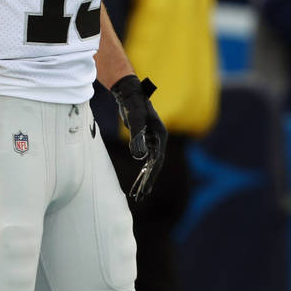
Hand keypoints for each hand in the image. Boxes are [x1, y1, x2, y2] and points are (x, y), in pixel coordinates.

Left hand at [110, 75, 167, 201]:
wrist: (130, 94)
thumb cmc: (134, 105)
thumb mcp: (134, 120)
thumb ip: (136, 137)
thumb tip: (139, 157)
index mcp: (160, 136)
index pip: (157, 160)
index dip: (152, 175)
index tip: (146, 188)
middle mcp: (159, 140)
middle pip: (156, 165)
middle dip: (149, 181)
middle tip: (142, 197)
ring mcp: (152, 140)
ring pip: (151, 163)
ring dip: (145, 178)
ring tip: (140, 193)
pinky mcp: (145, 140)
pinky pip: (145, 159)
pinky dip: (142, 169)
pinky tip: (139, 180)